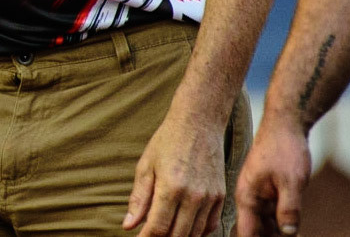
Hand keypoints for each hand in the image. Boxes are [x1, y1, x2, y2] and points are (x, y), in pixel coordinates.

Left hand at [124, 110, 225, 236]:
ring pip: (195, 234)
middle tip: (151, 236)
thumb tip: (129, 225)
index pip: (158, 227)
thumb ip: (139, 198)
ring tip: (166, 233)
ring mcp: (210, 198)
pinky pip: (211, 225)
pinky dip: (198, 233)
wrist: (199, 123)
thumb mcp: (146, 166)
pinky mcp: (220, 196)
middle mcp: (194, 196)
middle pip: (178, 235)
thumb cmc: (168, 141)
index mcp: (171, 187)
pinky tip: (186, 230)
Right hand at [234, 114, 309, 236]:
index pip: (246, 233)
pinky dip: (284, 227)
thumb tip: (288, 234)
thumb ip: (288, 209)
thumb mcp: (291, 181)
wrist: (286, 125)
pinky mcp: (271, 194)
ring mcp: (261, 197)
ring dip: (278, 236)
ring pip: (266, 227)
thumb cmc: (284, 149)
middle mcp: (250, 199)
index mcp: (247, 197)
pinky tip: (297, 233)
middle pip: (255, 232)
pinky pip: (274, 217)